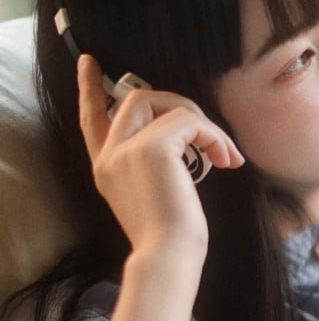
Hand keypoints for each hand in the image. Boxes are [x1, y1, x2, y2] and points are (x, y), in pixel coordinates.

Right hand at [77, 55, 243, 258]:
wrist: (169, 257)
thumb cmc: (170, 237)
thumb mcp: (153, 194)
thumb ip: (153, 163)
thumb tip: (183, 133)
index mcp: (105, 168)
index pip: (91, 118)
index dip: (90, 89)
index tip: (89, 63)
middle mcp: (110, 155)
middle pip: (134, 99)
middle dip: (174, 101)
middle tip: (204, 124)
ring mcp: (127, 149)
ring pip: (165, 103)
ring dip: (202, 123)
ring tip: (224, 155)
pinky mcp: (153, 148)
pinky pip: (190, 121)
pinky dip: (214, 136)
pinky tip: (227, 161)